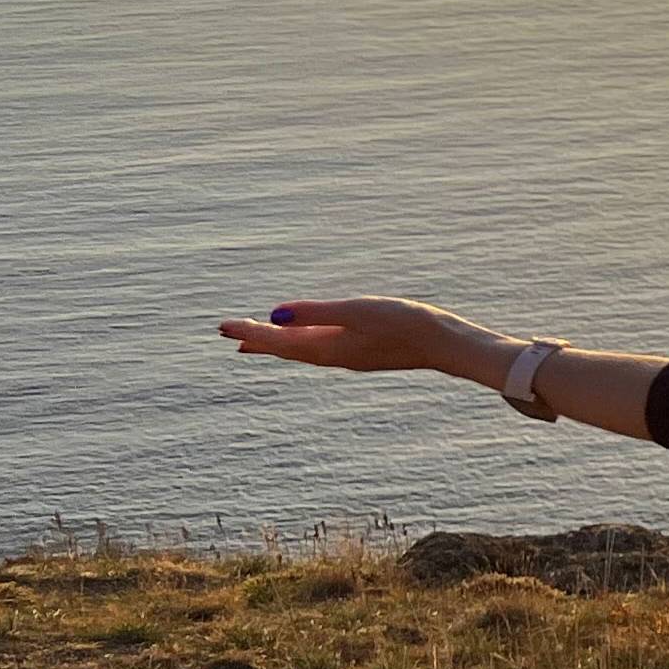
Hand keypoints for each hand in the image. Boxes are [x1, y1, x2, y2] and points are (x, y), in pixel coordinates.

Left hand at [218, 297, 512, 383]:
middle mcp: (333, 357)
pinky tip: (306, 338)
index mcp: (327, 349)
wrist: (447, 345)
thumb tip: (275, 314)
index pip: (277, 340)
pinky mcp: (364, 352)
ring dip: (277, 344)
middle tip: (229, 334)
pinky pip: (320, 348)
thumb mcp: (357, 311)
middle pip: (285, 349)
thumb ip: (316, 312)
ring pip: (302, 351)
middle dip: (257, 340)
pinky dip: (301, 343)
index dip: (249, 331)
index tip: (221, 326)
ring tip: (256, 342)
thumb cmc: (405, 324)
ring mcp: (350, 356)